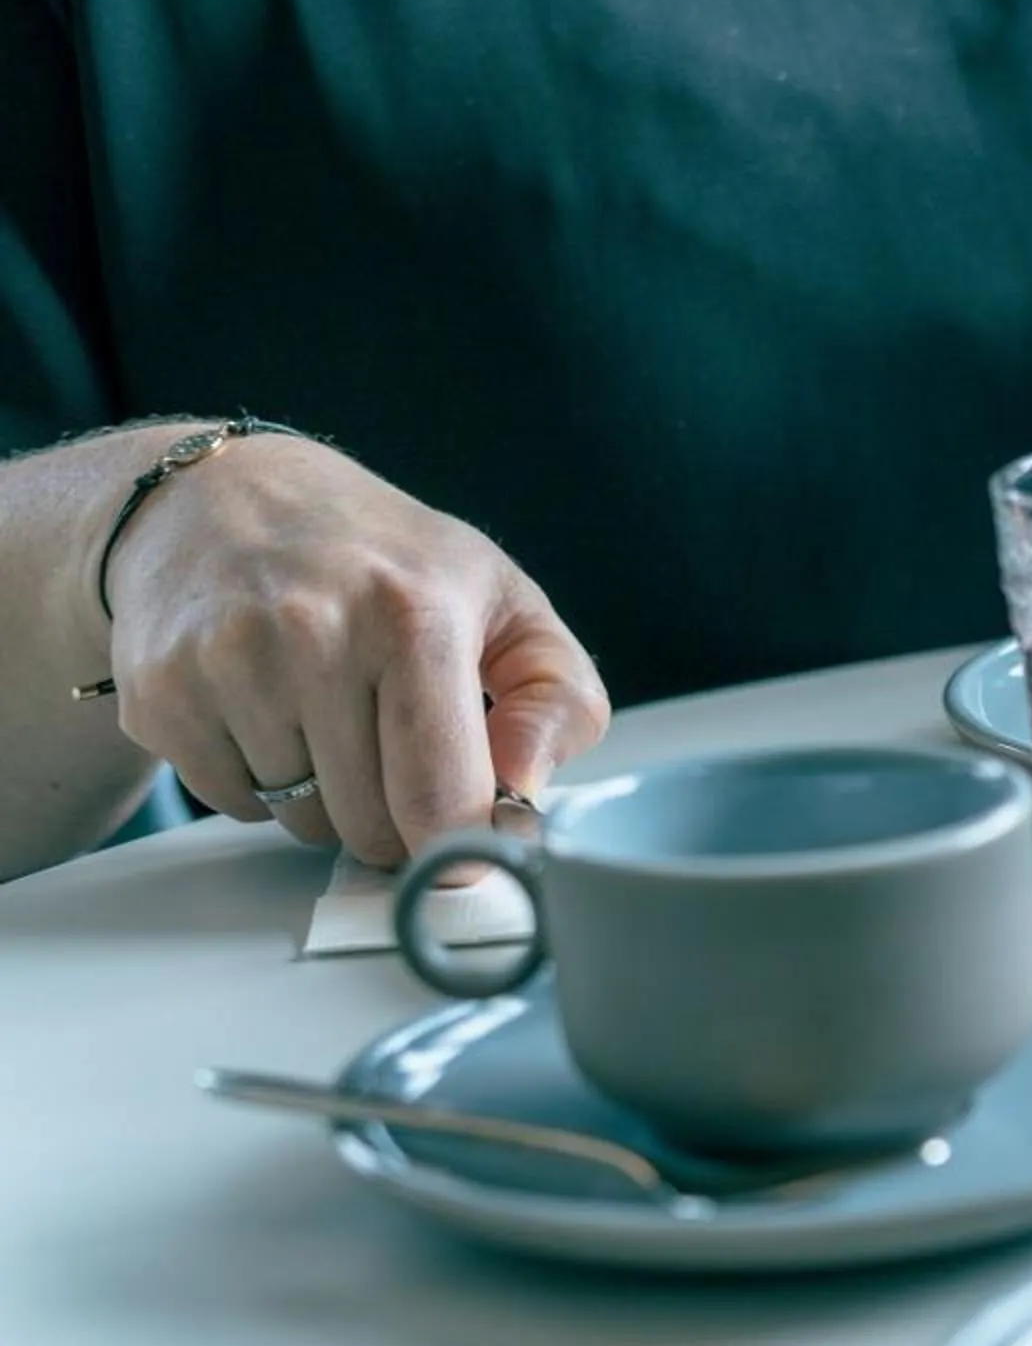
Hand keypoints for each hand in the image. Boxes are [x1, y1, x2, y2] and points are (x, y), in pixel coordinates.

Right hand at [103, 435, 609, 865]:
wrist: (220, 498)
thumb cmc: (380, 558)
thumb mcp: (503, 600)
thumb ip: (558, 698)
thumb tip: (523, 791)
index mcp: (412, 615)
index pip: (440, 796)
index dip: (464, 845)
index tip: (473, 847)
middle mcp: (310, 634)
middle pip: (372, 826)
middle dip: (397, 813)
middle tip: (396, 746)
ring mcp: (223, 664)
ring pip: (303, 822)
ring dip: (327, 798)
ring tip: (328, 711)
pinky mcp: (159, 694)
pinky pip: (235, 805)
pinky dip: (261, 783)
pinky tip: (268, 710)